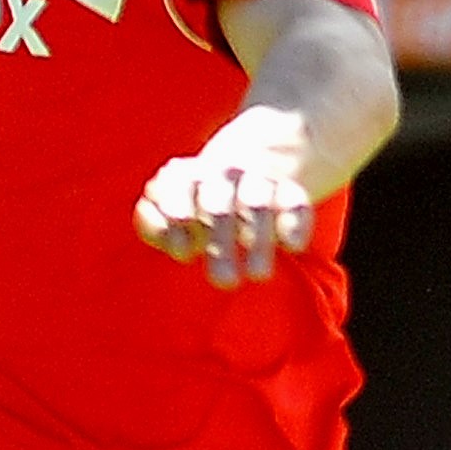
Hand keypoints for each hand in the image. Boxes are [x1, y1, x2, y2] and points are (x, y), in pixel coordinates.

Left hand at [135, 105, 318, 284]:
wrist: (244, 165)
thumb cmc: (193, 206)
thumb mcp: (166, 212)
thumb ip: (154, 225)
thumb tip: (169, 239)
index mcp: (185, 176)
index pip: (176, 193)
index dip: (178, 222)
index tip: (185, 256)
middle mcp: (221, 175)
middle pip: (218, 207)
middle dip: (220, 245)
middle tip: (225, 284)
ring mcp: (256, 178)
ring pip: (256, 204)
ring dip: (258, 241)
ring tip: (258, 276)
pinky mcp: (288, 188)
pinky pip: (294, 202)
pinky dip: (295, 224)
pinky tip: (294, 248)